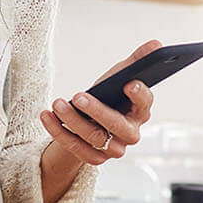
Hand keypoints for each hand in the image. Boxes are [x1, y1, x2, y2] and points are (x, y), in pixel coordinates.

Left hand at [40, 39, 159, 165]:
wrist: (90, 122)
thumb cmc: (109, 96)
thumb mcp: (119, 76)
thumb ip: (137, 60)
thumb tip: (156, 44)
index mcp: (141, 111)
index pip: (145, 103)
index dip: (139, 94)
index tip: (129, 83)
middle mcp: (131, 133)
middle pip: (116, 125)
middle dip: (96, 110)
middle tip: (78, 96)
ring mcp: (114, 149)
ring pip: (93, 137)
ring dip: (72, 120)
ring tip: (57, 103)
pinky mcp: (95, 158)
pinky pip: (75, 147)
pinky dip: (58, 131)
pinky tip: (47, 116)